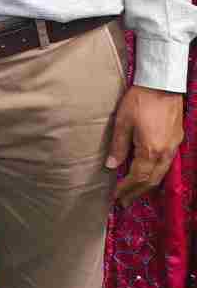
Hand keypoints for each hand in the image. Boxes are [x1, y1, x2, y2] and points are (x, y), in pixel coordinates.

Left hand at [109, 84, 185, 203]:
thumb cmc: (140, 101)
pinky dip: (155, 174)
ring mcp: (173, 147)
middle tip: (123, 202)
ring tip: (133, 192)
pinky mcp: (176, 141)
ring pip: (161, 174)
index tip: (115, 196)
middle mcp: (165, 152)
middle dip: (136, 192)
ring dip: (146, 185)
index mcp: (150, 150)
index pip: (137, 177)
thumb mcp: (122, 122)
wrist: (163, 85)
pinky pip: (166, 164)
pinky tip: (147, 175)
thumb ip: (118, 146)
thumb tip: (111, 166)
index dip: (126, 188)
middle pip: (151, 180)